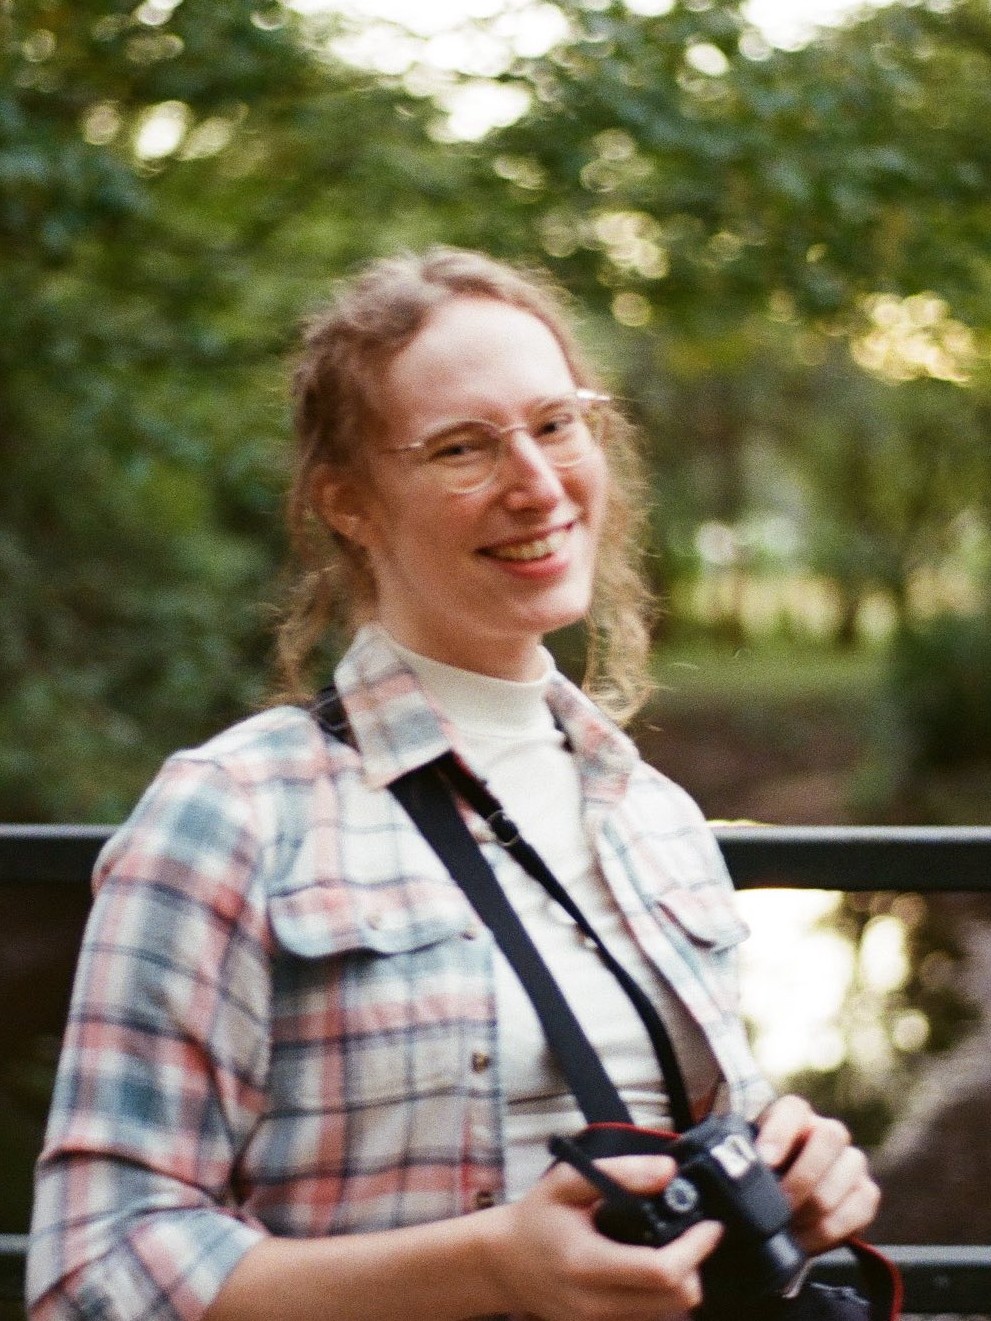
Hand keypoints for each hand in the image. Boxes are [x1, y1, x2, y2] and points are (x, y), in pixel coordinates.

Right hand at [480, 1154, 721, 1320]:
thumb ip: (620, 1172)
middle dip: (695, 1266)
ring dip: (681, 1282)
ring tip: (672, 1247)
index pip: (661, 1272)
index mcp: (588, 1264)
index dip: (695, 1249)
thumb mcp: (568, 1180)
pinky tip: (651, 1268)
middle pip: (676, 1300)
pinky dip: (662, 1296)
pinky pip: (650, 1319)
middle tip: (692, 1234)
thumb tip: (668, 1171)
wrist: (505, 1263)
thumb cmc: (537, 1217)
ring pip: (668, 1314)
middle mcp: (595, 1305)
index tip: (710, 1226)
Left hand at [755, 1095, 880, 1254]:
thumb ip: (742, 1162)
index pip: (794, 1110)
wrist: (777, 1213)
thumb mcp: (744, 1165)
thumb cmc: (758, 1182)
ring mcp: (851, 1160)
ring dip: (816, 1207)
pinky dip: (832, 1228)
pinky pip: (862, 1205)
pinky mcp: (866, 1192)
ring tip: (789, 1227)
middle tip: (779, 1207)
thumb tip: (734, 1174)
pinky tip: (805, 1239)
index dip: (780, 1134)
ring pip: (848, 1171)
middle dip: (802, 1178)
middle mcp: (826, 1131)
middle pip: (830, 1137)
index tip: (766, 1163)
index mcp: (793, 1115)